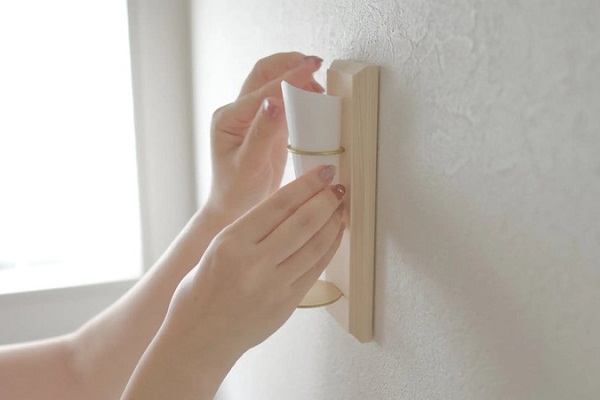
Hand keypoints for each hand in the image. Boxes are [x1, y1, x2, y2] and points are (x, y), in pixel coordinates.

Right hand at [167, 165, 344, 358]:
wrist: (198, 339)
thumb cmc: (200, 292)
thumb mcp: (216, 248)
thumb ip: (250, 228)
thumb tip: (288, 205)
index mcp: (231, 242)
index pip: (279, 204)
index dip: (306, 185)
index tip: (322, 172)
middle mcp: (254, 263)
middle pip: (302, 222)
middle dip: (326, 199)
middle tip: (338, 186)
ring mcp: (273, 286)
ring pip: (314, 245)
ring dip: (333, 222)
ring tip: (341, 207)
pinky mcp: (286, 304)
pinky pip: (315, 269)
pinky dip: (329, 248)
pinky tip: (335, 234)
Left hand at [206, 52, 324, 222]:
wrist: (234, 208)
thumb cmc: (236, 191)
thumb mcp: (249, 165)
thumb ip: (262, 133)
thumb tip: (274, 100)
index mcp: (229, 118)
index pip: (263, 90)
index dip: (289, 77)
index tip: (312, 67)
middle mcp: (238, 112)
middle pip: (264, 74)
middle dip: (289, 64)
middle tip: (315, 64)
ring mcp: (251, 117)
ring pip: (273, 84)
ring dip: (295, 77)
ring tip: (318, 86)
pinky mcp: (266, 126)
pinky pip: (283, 101)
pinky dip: (298, 94)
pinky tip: (313, 98)